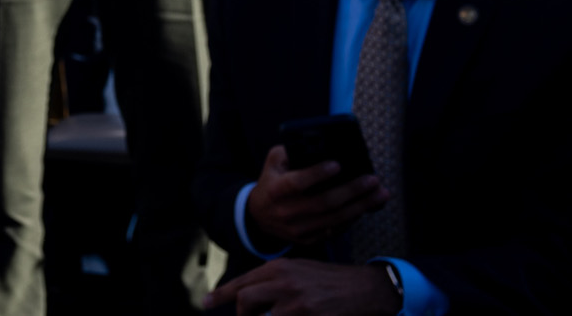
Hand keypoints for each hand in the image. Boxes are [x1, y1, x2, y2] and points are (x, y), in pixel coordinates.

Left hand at [205, 259, 400, 313]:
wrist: (366, 289)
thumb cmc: (330, 282)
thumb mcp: (298, 271)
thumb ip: (273, 281)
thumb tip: (246, 295)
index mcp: (279, 268)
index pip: (241, 283)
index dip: (220, 295)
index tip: (205, 303)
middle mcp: (284, 282)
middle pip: (245, 302)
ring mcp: (297, 303)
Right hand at [241, 144, 386, 249]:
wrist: (259, 216)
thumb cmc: (272, 181)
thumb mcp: (274, 162)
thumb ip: (292, 152)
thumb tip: (321, 146)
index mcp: (275, 189)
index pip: (297, 182)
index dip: (317, 174)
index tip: (337, 164)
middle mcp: (286, 211)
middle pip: (324, 202)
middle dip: (352, 191)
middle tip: (372, 180)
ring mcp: (298, 229)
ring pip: (335, 219)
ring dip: (361, 206)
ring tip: (380, 194)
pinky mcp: (308, 240)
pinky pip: (336, 230)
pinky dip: (353, 218)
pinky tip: (366, 207)